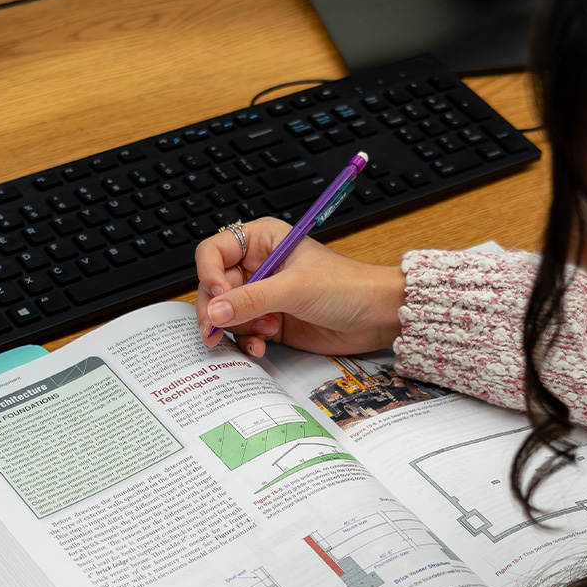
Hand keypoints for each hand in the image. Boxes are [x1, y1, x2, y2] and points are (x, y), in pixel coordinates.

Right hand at [195, 217, 405, 356]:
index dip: (210, 274)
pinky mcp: (272, 323)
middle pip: (215, 287)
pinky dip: (247, 341)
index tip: (219, 295)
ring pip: (227, 314)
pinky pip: (244, 332)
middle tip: (217, 329)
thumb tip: (214, 311)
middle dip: (216, 309)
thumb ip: (251, 300)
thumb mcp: (295, 289)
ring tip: (259, 334)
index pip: (214, 252)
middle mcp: (259, 267)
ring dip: (235, 328)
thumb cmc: (347, 287)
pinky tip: (261, 345)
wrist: (376, 317)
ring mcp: (265, 297)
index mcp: (262, 241)